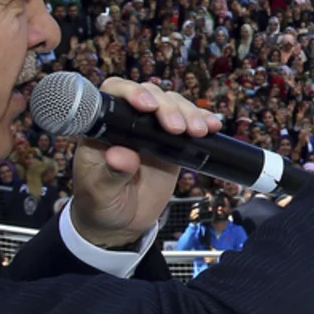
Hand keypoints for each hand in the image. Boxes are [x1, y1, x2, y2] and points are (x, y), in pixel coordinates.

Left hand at [71, 78, 223, 246]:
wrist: (121, 220)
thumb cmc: (101, 202)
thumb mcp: (100, 193)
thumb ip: (110, 174)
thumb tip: (119, 155)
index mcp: (104, 127)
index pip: (115, 94)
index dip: (131, 93)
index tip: (146, 106)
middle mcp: (128, 121)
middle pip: (150, 95)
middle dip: (167, 107)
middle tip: (177, 129)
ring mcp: (152, 129)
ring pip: (172, 103)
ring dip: (188, 112)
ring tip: (198, 131)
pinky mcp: (172, 140)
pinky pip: (189, 121)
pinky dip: (202, 119)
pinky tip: (212, 126)